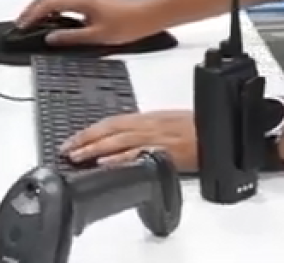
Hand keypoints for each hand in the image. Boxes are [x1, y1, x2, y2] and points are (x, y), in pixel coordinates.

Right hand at [15, 0, 158, 47]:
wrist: (147, 15)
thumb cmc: (126, 25)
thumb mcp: (96, 36)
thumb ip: (71, 37)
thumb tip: (50, 38)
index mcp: (80, 0)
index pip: (48, 4)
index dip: (32, 14)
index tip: (21, 26)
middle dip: (33, 9)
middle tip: (21, 24)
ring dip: (43, 8)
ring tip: (33, 23)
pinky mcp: (92, 0)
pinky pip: (66, 1)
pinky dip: (54, 9)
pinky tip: (54, 20)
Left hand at [62, 111, 197, 171]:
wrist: (217, 131)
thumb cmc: (197, 127)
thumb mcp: (167, 122)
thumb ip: (145, 129)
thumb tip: (125, 139)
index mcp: (148, 117)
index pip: (112, 121)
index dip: (90, 130)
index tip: (73, 139)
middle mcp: (147, 125)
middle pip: (110, 129)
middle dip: (85, 139)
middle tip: (66, 149)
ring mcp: (154, 138)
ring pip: (118, 140)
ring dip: (95, 149)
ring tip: (76, 157)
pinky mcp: (163, 151)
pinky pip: (137, 154)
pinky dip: (119, 159)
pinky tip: (105, 164)